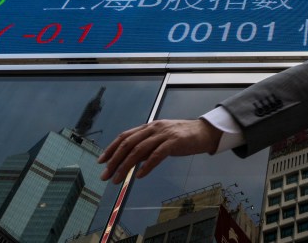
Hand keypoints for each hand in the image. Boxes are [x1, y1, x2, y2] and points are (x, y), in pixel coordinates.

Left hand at [99, 119, 222, 183]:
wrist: (205, 132)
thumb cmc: (183, 137)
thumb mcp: (161, 139)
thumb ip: (147, 147)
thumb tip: (131, 160)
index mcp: (149, 127)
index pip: (125, 136)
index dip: (111, 148)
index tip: (101, 161)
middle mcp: (154, 128)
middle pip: (128, 143)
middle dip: (114, 160)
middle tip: (105, 175)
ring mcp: (164, 134)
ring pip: (139, 149)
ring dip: (125, 166)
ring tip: (118, 179)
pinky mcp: (174, 142)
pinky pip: (157, 154)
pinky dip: (146, 166)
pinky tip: (139, 175)